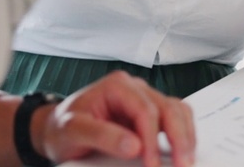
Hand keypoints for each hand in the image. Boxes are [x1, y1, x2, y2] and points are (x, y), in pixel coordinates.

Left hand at [35, 72, 194, 166]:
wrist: (57, 130)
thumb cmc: (63, 128)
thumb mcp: (73, 131)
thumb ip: (101, 136)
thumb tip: (134, 145)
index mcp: (116, 86)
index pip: (144, 109)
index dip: (152, 139)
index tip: (152, 165)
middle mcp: (134, 88)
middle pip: (168, 108)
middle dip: (178, 138)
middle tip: (182, 165)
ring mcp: (144, 100)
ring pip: (177, 111)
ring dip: (186, 137)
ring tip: (186, 162)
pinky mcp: (150, 115)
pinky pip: (176, 119)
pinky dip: (184, 135)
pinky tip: (183, 152)